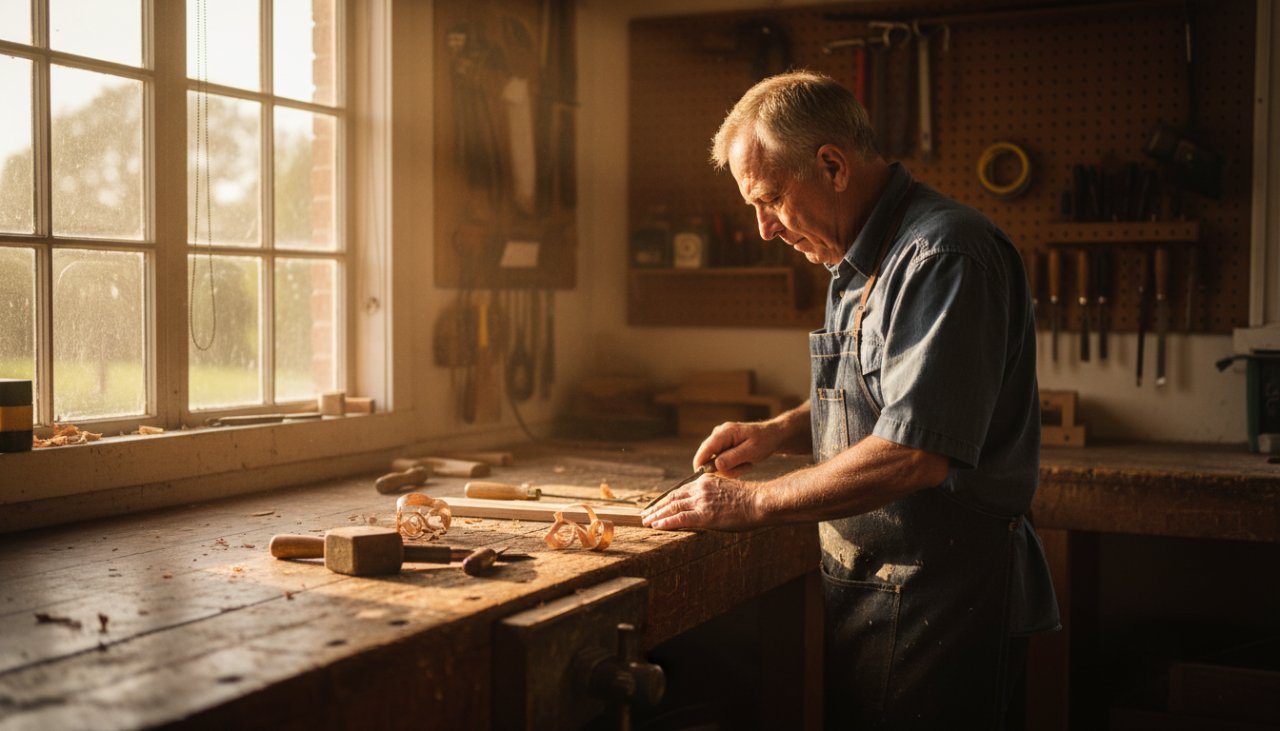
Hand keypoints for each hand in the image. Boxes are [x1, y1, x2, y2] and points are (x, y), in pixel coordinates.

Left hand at [640, 473, 761, 530]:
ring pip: (672, 508)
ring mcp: (701, 501)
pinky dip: (666, 522)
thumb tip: (705, 506)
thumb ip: (712, 496)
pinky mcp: (704, 515)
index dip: (666, 500)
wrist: (760, 501)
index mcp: (705, 481)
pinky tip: (656, 526)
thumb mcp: (727, 491)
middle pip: (672, 498)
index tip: (657, 506)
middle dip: (657, 507)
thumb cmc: (749, 500)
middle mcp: (700, 489)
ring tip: (646, 522)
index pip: (679, 491)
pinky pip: (680, 519)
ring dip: (657, 515)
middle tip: (645, 514)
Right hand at [694, 419, 789, 477]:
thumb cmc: (764, 441)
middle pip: (708, 458)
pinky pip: (721, 462)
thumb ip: (732, 458)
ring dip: (731, 468)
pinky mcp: (722, 447)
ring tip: (746, 463)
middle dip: (724, 468)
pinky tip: (744, 462)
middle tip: (744, 467)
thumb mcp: (751, 451)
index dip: (701, 466)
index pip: (704, 450)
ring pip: (715, 463)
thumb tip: (715, 466)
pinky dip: (732, 466)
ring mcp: (719, 440)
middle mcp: (717, 434)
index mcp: (723, 432)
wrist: (772, 436)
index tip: (705, 480)